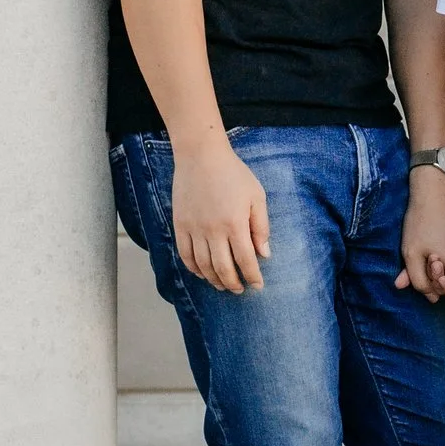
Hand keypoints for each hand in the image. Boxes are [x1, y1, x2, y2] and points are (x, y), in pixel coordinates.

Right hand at [172, 133, 270, 292]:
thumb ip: (261, 226)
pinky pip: (185, 255)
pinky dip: (194, 269)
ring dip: (214, 280)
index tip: (258, 285)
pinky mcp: (180, 225)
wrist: (201, 156)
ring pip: (202, 266)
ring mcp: (194, 229)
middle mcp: (213, 230)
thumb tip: (264, 254)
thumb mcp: (256, 196)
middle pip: (223, 268)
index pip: (245, 260)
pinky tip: (203, 273)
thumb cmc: (233, 174)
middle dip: (233, 284)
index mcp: (235, 223)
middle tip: (240, 289)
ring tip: (223, 285)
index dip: (252, 276)